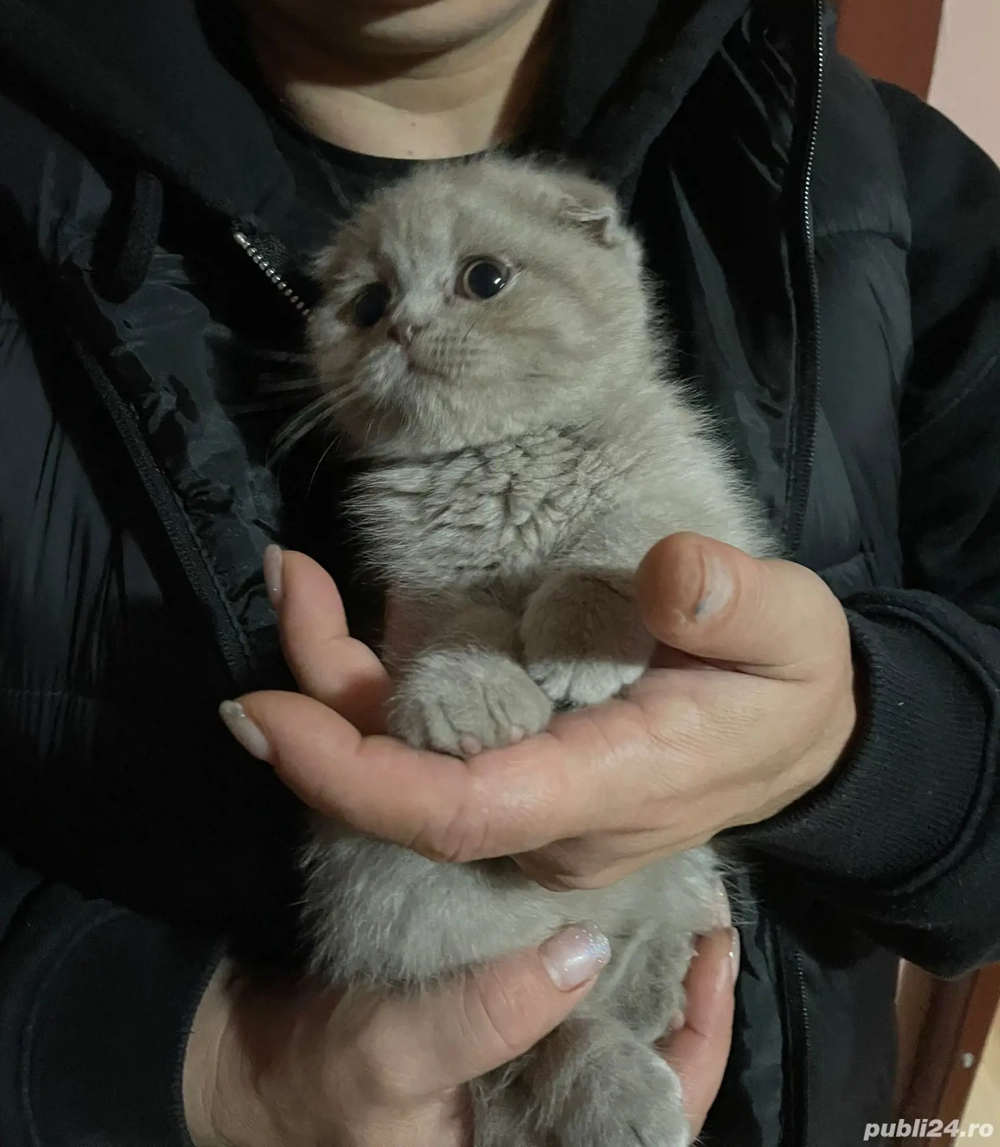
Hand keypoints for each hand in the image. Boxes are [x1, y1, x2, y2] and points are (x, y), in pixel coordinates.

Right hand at [183, 925, 735, 1145]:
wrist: (245, 1067)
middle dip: (679, 988)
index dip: (700, 1036)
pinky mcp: (497, 1042)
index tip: (716, 946)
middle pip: (648, 1065)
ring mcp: (524, 1085)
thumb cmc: (316, 1086)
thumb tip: (583, 951)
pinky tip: (591, 900)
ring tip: (660, 890)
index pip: (663, 1113)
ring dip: (638, 964)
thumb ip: (487, 1013)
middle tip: (696, 899)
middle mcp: (549, 1126)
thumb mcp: (396, 1053)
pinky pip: (564, 1003)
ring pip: (611, 1028)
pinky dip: (583, 954)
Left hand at [225, 536, 856, 888]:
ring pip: (404, 776)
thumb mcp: (795, 632)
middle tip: (286, 576)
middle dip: (320, 705)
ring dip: (334, 686)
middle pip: (403, 795)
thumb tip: (668, 573)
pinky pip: (426, 752)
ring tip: (296, 576)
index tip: (267, 713)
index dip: (353, 778)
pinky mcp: (520, 783)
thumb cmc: (793, 687)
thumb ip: (740, 607)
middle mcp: (550, 823)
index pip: (461, 811)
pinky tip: (343, 612)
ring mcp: (529, 812)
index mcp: (610, 788)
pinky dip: (371, 689)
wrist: (799, 743)